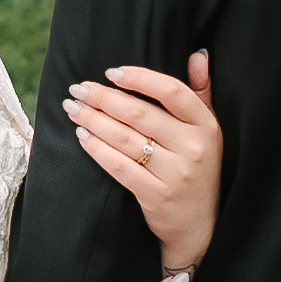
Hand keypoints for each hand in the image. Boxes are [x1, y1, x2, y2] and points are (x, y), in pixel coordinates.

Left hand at [61, 45, 219, 274]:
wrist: (199, 227)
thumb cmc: (198, 169)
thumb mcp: (207, 131)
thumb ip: (201, 92)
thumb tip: (197, 54)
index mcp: (207, 125)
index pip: (172, 91)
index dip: (140, 77)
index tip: (111, 72)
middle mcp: (194, 147)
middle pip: (140, 114)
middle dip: (103, 98)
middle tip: (77, 88)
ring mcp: (177, 173)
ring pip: (126, 139)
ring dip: (94, 120)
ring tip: (73, 108)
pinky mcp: (157, 196)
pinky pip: (120, 167)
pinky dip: (97, 149)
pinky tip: (82, 136)